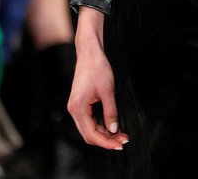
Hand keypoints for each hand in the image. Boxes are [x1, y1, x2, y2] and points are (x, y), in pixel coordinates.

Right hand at [68, 7, 127, 149]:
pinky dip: (101, 125)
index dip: (106, 142)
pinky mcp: (80, 104)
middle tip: (123, 141)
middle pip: (89, 135)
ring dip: (104, 133)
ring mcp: (76, 107)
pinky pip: (89, 120)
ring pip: (89, 129)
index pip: (92, 134)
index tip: (120, 145)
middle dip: (106, 140)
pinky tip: (112, 126)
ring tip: (121, 134)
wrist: (90, 53)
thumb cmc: (98, 68)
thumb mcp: (108, 91)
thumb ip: (111, 112)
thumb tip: (114, 130)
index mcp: (78, 108)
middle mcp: (74, 110)